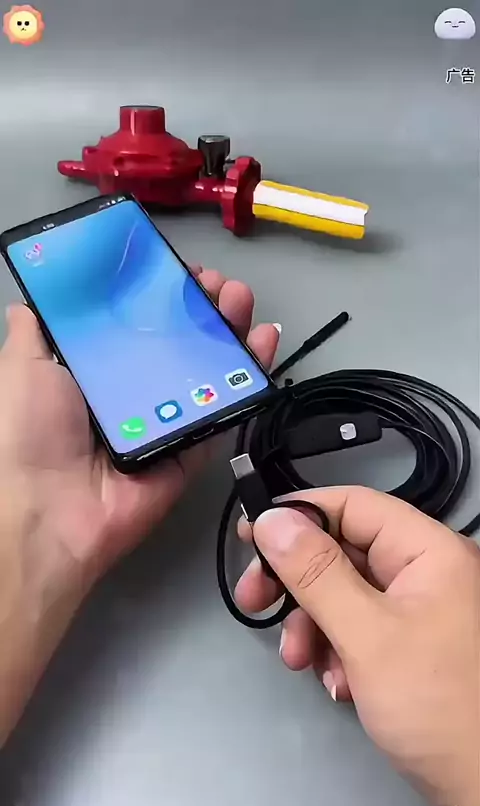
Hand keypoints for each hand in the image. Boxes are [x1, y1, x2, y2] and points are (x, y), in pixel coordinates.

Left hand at [0, 268, 278, 586]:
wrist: (46, 512)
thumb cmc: (26, 432)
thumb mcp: (23, 366)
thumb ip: (36, 331)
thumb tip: (29, 301)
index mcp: (94, 372)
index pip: (135, 324)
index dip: (158, 295)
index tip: (177, 271)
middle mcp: (131, 394)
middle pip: (177, 342)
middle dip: (201, 308)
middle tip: (217, 284)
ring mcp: (165, 422)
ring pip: (207, 371)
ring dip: (228, 331)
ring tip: (240, 300)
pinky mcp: (189, 451)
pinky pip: (225, 411)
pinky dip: (250, 378)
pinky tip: (262, 342)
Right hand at [236, 487, 479, 805]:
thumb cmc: (436, 705)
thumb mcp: (367, 634)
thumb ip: (316, 573)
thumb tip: (272, 519)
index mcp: (430, 551)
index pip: (354, 506)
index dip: (299, 515)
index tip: (250, 537)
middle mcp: (427, 572)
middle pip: (344, 551)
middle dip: (297, 581)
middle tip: (254, 601)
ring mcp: (421, 611)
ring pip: (345, 594)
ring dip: (313, 624)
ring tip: (300, 661)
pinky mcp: (412, 646)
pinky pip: (359, 629)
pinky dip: (337, 651)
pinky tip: (337, 683)